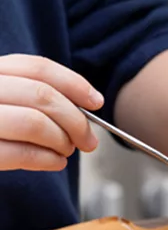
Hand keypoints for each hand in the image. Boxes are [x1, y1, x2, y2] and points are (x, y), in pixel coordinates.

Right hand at [0, 54, 102, 170]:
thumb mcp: (4, 100)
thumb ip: (32, 96)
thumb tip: (85, 106)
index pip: (37, 67)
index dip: (74, 83)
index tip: (96, 101)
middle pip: (43, 96)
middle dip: (77, 121)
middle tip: (89, 140)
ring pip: (35, 123)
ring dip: (63, 141)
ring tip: (67, 151)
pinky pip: (22, 153)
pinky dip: (48, 159)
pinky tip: (55, 162)